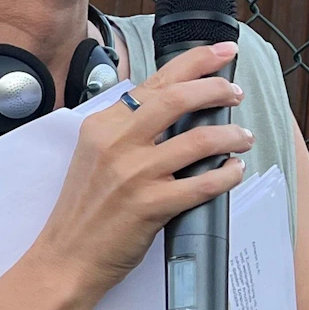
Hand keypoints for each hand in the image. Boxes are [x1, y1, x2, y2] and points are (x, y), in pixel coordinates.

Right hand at [37, 41, 250, 295]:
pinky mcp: (149, 205)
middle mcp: (115, 144)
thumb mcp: (93, 157)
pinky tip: (233, 171)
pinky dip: (227, 175)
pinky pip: (203, 183)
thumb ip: (126, 131)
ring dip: (231, 135)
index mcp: (101, 126)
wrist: (65, 257)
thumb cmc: (83, 211)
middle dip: (217, 89)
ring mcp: (133, 174)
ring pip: (199, 139)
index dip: (196, 62)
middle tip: (236, 93)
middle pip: (178, 99)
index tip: (223, 52)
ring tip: (243, 137)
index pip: (154, 83)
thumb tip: (174, 109)